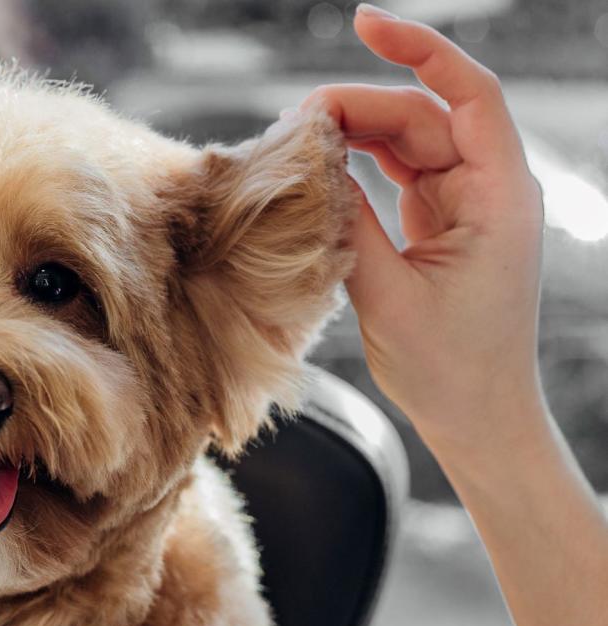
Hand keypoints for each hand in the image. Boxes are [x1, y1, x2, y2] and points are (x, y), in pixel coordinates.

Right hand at [303, 6, 545, 456]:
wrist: (478, 419)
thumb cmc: (449, 369)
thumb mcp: (388, 296)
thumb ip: (351, 223)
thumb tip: (315, 162)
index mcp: (500, 198)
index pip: (469, 95)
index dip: (420, 50)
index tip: (363, 25)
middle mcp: (489, 190)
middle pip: (423, 115)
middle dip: (360, 105)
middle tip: (293, 123)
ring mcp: (465, 206)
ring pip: (407, 141)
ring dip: (354, 133)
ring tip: (298, 141)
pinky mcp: (440, 225)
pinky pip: (398, 174)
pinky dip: (358, 165)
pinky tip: (321, 165)